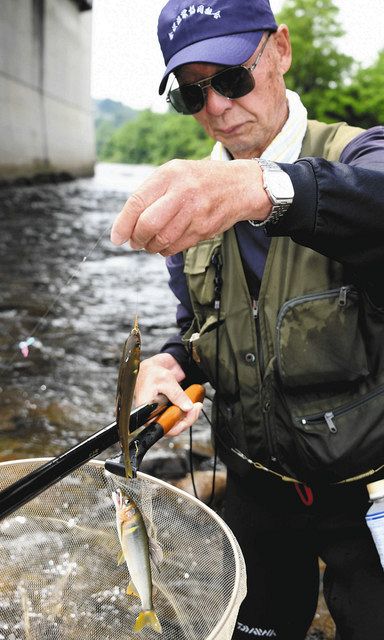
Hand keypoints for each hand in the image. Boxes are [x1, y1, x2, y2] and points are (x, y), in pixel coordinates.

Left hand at [111, 158, 270, 254]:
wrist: (239, 186)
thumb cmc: (197, 180)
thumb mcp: (173, 173)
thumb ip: (149, 193)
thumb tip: (124, 223)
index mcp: (169, 174)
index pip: (138, 202)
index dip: (123, 223)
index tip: (116, 238)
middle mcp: (182, 192)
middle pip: (148, 224)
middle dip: (136, 238)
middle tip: (134, 242)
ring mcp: (195, 212)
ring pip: (162, 239)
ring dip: (150, 246)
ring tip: (148, 243)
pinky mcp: (204, 229)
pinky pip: (176, 247)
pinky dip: (165, 250)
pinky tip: (164, 244)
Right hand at [135, 353, 202, 435]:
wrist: (154, 365)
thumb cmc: (152, 371)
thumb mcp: (166, 379)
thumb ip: (177, 394)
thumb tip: (187, 407)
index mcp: (146, 410)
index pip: (160, 426)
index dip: (175, 426)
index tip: (187, 415)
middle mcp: (153, 414)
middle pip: (171, 427)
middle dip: (186, 419)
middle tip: (196, 408)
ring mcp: (162, 412)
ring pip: (176, 422)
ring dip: (189, 416)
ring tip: (196, 406)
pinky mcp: (169, 409)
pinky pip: (179, 416)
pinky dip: (187, 412)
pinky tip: (193, 405)